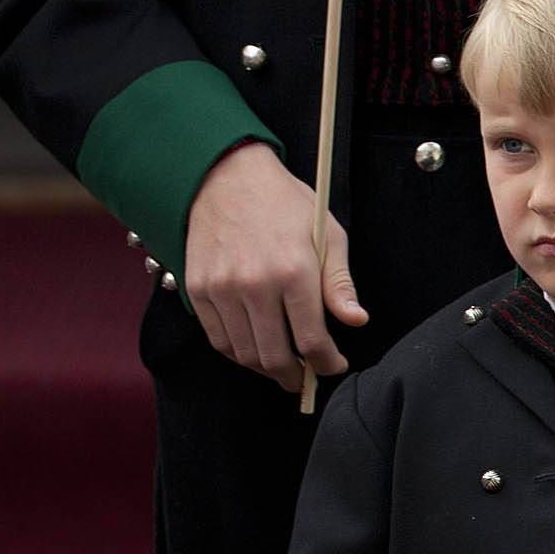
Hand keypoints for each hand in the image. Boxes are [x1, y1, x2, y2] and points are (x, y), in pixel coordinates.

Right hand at [183, 142, 367, 391]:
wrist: (225, 177)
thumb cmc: (283, 203)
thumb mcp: (326, 234)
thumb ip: (339, 283)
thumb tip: (356, 321)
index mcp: (294, 271)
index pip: (312, 342)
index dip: (327, 364)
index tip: (333, 365)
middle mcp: (255, 285)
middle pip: (276, 357)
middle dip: (296, 376)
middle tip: (306, 376)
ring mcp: (222, 288)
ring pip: (245, 354)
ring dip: (266, 369)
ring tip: (281, 365)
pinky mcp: (198, 288)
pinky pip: (218, 338)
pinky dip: (238, 353)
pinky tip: (254, 347)